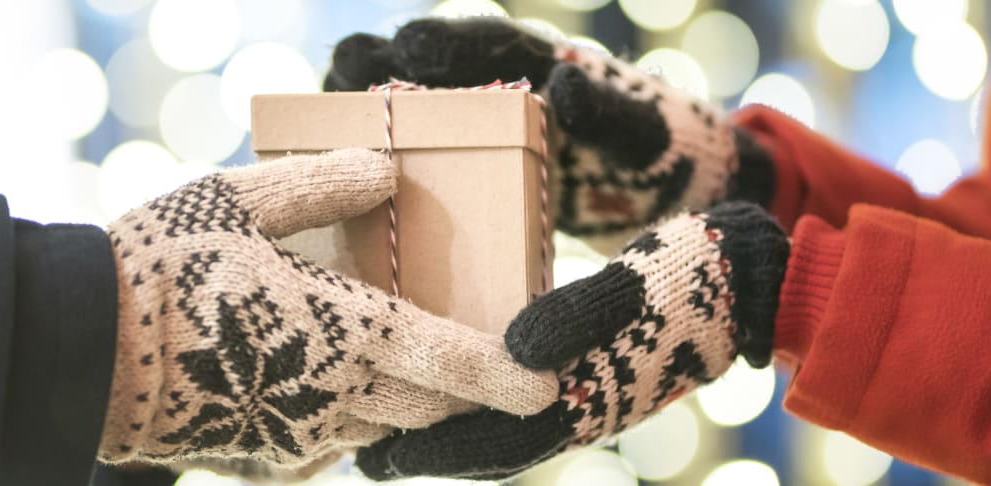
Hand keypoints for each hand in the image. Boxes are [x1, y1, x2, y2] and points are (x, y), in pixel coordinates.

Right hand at [97, 149, 556, 469]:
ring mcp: (298, 438)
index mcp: (341, 334)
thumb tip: (385, 171)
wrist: (79, 358)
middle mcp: (334, 399)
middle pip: (428, 405)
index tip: (549, 382)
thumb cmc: (158, 268)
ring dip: (404, 401)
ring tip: (402, 363)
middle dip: (465, 392)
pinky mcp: (265, 461)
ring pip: (382, 428)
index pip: (450, 363)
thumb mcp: (235, 202)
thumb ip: (319, 188)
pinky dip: (345, 417)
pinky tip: (321, 381)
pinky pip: (330, 444)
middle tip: (492, 368)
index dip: (506, 376)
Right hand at [327, 17, 776, 250]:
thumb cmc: (663, 155)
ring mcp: (485, 122)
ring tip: (318, 118)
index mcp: (541, 63)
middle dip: (383, 63)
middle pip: (429, 63)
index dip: (445, 45)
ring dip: (367, 104)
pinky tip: (341, 172)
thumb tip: (560, 82)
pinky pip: (421, 149)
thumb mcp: (644, 135)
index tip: (408, 48)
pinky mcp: (477, 162)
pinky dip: (382, 151)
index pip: (485, 43)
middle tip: (340, 73)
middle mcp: (503, 83)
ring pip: (413, 101)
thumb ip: (607, 111)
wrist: (673, 192)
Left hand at [354, 202, 788, 479]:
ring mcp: (595, 395)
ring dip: (455, 431)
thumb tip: (510, 350)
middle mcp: (584, 407)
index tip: (370, 461)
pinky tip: (462, 384)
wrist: (764, 275)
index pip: (492, 441)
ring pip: (510, 429)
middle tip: (359, 453)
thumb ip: (573, 313)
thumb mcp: (632, 282)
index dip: (429, 453)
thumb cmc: (695, 271)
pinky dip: (488, 405)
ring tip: (396, 426)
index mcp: (586, 396)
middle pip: (490, 445)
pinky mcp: (603, 376)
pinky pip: (533, 405)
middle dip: (426, 451)